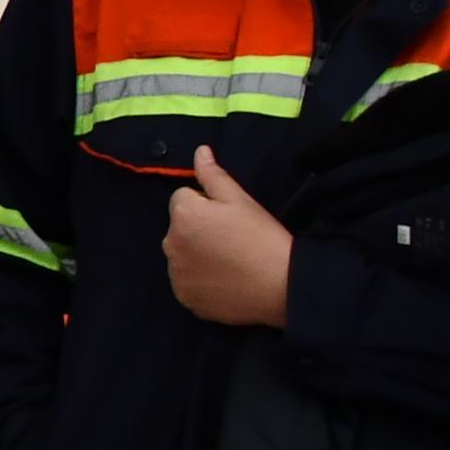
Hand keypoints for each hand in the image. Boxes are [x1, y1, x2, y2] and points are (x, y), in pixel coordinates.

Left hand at [163, 144, 292, 327]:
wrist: (280, 287)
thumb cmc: (262, 237)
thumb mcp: (240, 199)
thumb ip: (213, 175)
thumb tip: (199, 152)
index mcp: (182, 215)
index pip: (183, 197)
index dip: (207, 203)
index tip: (229, 216)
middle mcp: (169, 244)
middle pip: (179, 226)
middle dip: (197, 227)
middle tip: (232, 239)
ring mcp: (175, 274)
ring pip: (181, 254)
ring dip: (196, 253)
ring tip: (230, 261)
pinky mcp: (184, 297)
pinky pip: (186, 281)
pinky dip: (199, 279)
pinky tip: (224, 280)